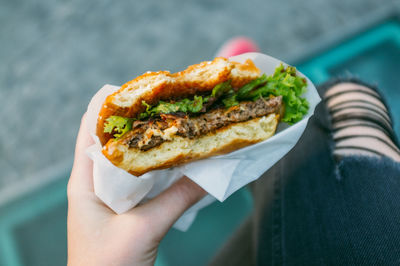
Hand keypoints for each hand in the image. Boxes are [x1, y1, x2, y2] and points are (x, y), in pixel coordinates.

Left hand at [67, 114, 205, 265]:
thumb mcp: (144, 229)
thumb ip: (177, 199)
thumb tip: (210, 171)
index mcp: (85, 182)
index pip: (89, 130)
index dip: (108, 106)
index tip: (137, 89)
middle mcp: (96, 183)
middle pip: (113, 140)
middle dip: (138, 121)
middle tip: (166, 104)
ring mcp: (112, 196)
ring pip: (131, 160)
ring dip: (151, 144)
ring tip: (176, 125)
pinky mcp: (128, 209)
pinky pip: (144, 180)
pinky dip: (160, 167)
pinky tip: (178, 159)